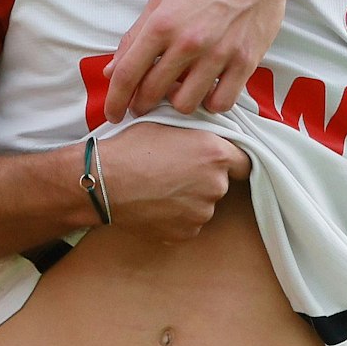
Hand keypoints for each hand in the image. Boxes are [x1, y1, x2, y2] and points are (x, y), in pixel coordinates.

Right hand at [95, 123, 251, 241]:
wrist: (103, 182)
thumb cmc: (131, 146)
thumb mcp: (165, 121)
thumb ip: (195, 125)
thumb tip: (205, 112)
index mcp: (215, 154)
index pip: (243, 161)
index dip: (229, 160)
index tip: (213, 160)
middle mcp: (216, 186)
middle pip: (221, 183)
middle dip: (203, 178)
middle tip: (174, 170)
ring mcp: (202, 213)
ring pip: (203, 205)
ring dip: (189, 198)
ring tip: (159, 187)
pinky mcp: (186, 233)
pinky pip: (187, 223)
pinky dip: (175, 216)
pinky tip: (154, 203)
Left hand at [103, 0, 293, 119]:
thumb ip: (134, 37)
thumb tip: (111, 70)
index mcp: (162, 24)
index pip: (127, 73)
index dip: (115, 100)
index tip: (114, 113)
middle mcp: (188, 42)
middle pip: (153, 92)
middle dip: (142, 104)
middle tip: (143, 103)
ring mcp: (218, 54)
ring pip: (187, 104)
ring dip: (177, 103)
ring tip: (179, 91)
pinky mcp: (245, 63)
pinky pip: (221, 103)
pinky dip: (210, 103)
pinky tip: (207, 90)